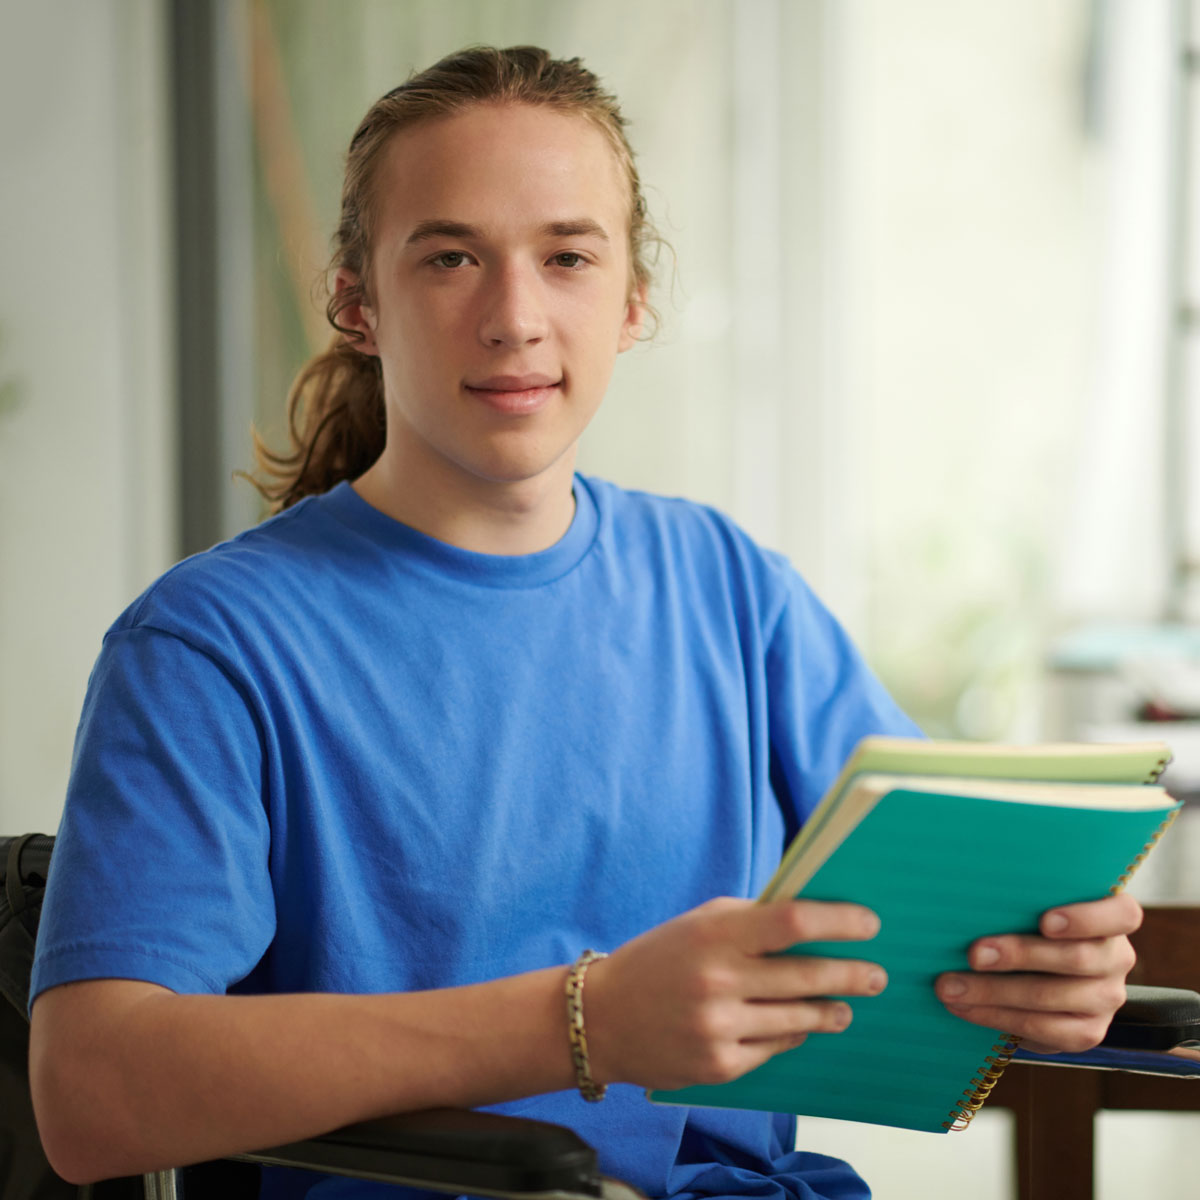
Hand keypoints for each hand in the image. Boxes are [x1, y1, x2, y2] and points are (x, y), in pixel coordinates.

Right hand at [583, 897, 885, 1090]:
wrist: (602, 1018)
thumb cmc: (659, 959)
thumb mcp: (699, 924)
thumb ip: (751, 919)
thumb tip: (815, 919)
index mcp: (714, 934)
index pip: (792, 922)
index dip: (838, 922)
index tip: (869, 923)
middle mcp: (718, 981)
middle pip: (807, 975)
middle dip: (852, 975)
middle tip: (875, 974)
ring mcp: (719, 1027)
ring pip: (799, 1019)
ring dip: (831, 1011)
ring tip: (845, 1007)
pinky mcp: (719, 1066)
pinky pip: (775, 1048)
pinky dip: (792, 1035)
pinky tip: (799, 1027)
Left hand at [935, 892, 1141, 1052]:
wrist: (1036, 978)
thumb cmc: (1025, 924)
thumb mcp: (1029, 907)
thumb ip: (1018, 902)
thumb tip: (966, 895)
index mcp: (1112, 919)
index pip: (1123, 914)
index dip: (1087, 918)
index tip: (1045, 920)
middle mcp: (1116, 959)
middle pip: (1076, 958)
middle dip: (1018, 955)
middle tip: (973, 953)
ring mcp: (1106, 999)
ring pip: (1051, 996)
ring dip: (993, 991)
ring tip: (950, 986)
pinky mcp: (1088, 1032)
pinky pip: (1042, 1028)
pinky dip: (995, 1017)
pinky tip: (964, 1007)